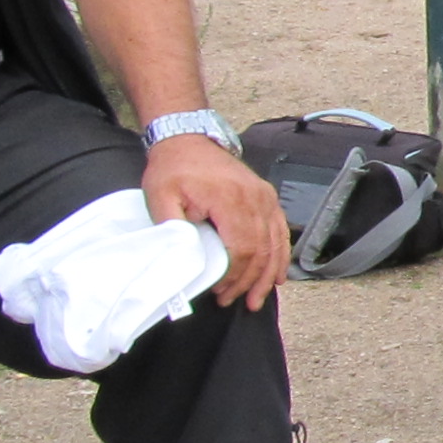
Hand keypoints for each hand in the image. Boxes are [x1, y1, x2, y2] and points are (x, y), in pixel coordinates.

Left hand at [143, 131, 289, 308]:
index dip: (233, 275)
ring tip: (257, 299)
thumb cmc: (174, 168)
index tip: (219, 291)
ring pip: (275, 245)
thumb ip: (173, 227)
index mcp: (229, 199)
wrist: (188, 141)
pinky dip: (281, 256)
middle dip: (249, 282)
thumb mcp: (161, 196)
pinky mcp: (267, 197)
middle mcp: (254, 199)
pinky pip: (281, 232)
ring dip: (267, 275)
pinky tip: (278, 276)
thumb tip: (187, 257)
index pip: (242, 248)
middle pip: (261, 250)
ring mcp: (264, 198)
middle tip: (234, 301)